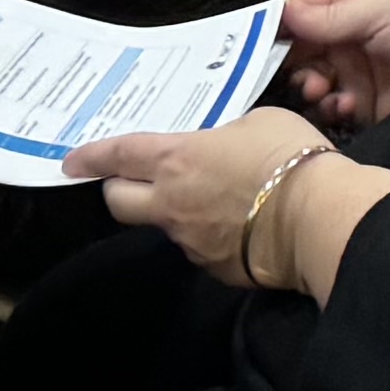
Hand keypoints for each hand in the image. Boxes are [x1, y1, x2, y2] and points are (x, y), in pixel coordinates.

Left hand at [78, 104, 332, 276]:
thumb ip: (226, 135)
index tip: (70, 161)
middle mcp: (171, 205)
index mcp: (176, 160)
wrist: (319, 218)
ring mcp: (191, 242)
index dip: (91, 156)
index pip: (118, 156)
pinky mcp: (215, 269)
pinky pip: (200, 248)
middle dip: (118, 189)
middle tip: (133, 179)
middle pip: (120, 202)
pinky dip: (210, 234)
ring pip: (163, 226)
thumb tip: (221, 149)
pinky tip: (238, 224)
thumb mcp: (258, 121)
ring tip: (209, 199)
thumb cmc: (289, 158)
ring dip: (174, 212)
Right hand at [273, 0, 389, 127]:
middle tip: (291, 72)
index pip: (298, 8)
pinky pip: (331, 108)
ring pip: (309, 80)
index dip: (272, 24)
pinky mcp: (364, 105)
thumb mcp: (385, 9)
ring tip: (320, 90)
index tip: (247, 42)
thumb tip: (281, 11)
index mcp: (349, 2)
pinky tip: (343, 106)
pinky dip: (330, 108)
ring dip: (308, 86)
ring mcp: (354, 72)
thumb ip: (332, 14)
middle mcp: (345, 36)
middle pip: (296, 48)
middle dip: (285, 62)